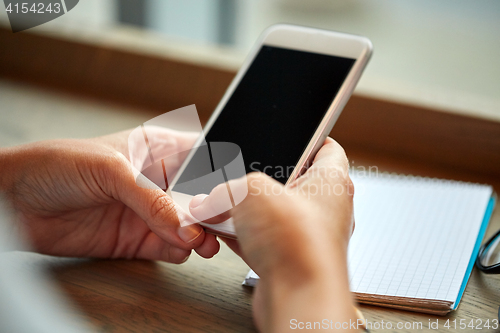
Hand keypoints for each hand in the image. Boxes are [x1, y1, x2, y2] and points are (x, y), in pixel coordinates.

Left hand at [0, 128, 218, 262]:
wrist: (14, 202)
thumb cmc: (55, 166)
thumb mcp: (110, 170)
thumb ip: (151, 199)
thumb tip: (187, 226)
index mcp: (156, 149)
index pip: (201, 158)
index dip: (219, 174)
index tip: (231, 192)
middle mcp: (157, 181)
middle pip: (200, 196)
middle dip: (214, 210)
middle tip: (222, 222)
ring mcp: (148, 212)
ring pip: (189, 225)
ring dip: (200, 235)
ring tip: (203, 241)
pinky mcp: (137, 239)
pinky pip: (169, 247)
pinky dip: (180, 251)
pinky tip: (181, 249)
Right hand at [190, 138, 356, 331]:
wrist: (299, 298)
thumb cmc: (296, 243)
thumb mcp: (251, 192)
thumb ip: (226, 189)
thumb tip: (207, 201)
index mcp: (332, 181)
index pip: (326, 147)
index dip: (308, 137)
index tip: (290, 134)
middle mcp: (326, 208)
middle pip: (293, 181)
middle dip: (263, 178)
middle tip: (243, 172)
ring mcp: (308, 235)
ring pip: (275, 212)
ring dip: (248, 211)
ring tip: (226, 204)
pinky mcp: (291, 258)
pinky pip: (266, 238)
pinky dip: (246, 235)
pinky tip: (225, 232)